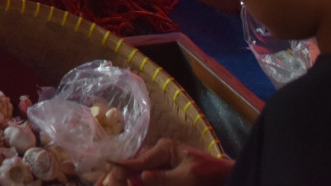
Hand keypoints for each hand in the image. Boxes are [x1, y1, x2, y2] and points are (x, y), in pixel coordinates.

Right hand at [100, 139, 233, 185]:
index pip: (137, 162)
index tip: (103, 177)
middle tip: (100, 184)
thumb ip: (161, 179)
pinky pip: (148, 176)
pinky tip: (129, 181)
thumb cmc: (211, 176)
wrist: (230, 179)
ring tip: (105, 183)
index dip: (120, 170)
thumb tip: (135, 178)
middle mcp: (161, 153)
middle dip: (118, 175)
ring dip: (125, 178)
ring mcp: (163, 164)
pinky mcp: (167, 174)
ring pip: (139, 172)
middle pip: (134, 166)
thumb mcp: (187, 179)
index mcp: (165, 148)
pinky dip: (139, 179)